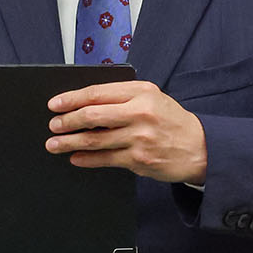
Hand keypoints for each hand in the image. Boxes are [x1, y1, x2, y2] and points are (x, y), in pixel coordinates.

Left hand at [44, 79, 207, 181]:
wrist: (199, 148)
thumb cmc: (171, 121)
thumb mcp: (152, 98)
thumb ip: (122, 97)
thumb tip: (84, 103)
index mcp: (141, 92)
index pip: (97, 93)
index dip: (71, 99)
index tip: (55, 104)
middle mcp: (139, 113)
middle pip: (92, 116)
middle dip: (67, 121)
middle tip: (53, 125)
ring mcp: (139, 138)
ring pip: (94, 140)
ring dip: (70, 143)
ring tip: (54, 144)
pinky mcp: (139, 160)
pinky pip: (105, 159)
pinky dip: (86, 159)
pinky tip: (75, 158)